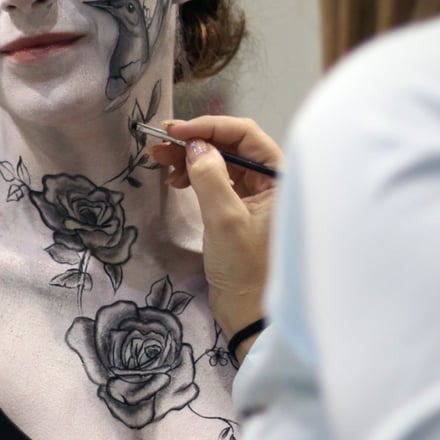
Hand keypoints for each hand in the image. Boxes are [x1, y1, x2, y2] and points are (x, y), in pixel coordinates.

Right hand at [151, 116, 281, 345]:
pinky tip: (176, 179)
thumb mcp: (224, 220)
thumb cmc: (244, 268)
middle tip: (159, 144)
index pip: (244, 135)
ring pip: (221, 161)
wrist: (247, 312)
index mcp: (280, 177)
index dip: (208, 127)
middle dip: (195, 141)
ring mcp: (255, 194)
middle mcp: (271, 179)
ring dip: (190, 157)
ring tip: (161, 162)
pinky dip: (194, 175)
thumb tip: (194, 145)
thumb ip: (211, 177)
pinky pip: (216, 179)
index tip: (175, 131)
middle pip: (231, 145)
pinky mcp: (240, 208)